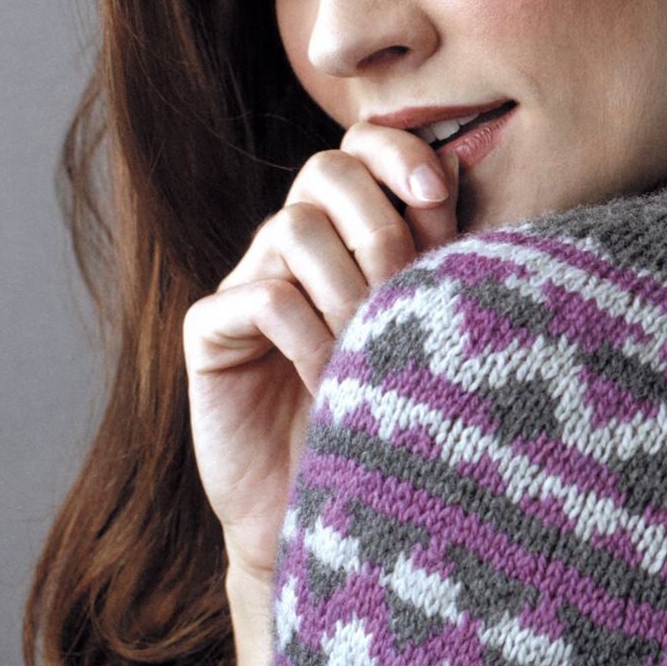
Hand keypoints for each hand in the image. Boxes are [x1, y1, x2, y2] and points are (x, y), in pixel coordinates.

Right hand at [182, 122, 459, 580]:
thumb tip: (456, 166)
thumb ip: (436, 252)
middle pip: (326, 169)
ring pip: (294, 228)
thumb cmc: (397, 420)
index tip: (437, 195)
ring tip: (367, 351)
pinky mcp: (210, 331)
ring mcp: (249, 283)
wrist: (338, 517)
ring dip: (345, 288)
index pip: (364, 147)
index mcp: (352, 232)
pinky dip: (305, 334)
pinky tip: (327, 379)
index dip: (399, 152)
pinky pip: (261, 297)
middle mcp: (296, 246)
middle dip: (379, 226)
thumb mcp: (427, 329)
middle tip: (403, 295)